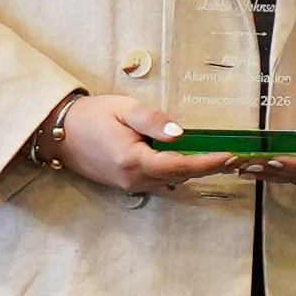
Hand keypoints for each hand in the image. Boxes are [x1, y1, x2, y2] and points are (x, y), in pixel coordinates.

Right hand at [39, 92, 245, 196]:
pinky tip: (189, 161)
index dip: (209, 162)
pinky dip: (177, 173)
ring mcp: (129, 185)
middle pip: (180, 176)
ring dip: (193, 171)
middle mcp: (133, 179)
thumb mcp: (123, 109)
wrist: (58, 133)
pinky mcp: (126, 184)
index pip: (181, 165)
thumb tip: (180, 133)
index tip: (232, 156)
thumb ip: (153, 121)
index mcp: (134, 161)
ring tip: (220, 159)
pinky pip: (159, 182)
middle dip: (208, 167)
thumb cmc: (90, 117)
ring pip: (171, 181)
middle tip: (237, 157)